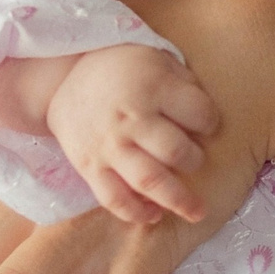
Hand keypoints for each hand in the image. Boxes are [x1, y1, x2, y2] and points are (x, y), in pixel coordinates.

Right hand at [46, 43, 217, 223]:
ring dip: (178, 200)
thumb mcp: (158, 59)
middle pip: (176, 151)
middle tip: (194, 160)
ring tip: (197, 211)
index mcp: (153, 87)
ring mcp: (109, 146)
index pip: (199, 114)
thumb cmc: (122, 68)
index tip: (208, 127)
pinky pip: (114, 198)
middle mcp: (131, 119)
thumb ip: (185, 85)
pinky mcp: (89, 166)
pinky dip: (136, 213)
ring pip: (149, 180)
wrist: (64, 76)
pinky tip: (154, 214)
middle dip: (194, 160)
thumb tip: (207, 121)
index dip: (210, 123)